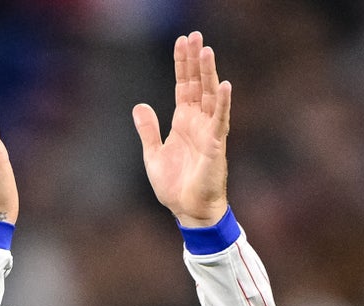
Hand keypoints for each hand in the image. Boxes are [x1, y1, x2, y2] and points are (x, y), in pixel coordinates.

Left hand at [131, 31, 230, 227]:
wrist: (188, 211)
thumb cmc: (175, 187)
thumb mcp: (153, 154)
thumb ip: (148, 130)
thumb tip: (139, 105)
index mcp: (183, 122)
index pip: (183, 86)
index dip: (182, 64)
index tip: (182, 42)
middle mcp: (198, 123)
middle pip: (197, 84)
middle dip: (195, 61)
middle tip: (195, 36)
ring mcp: (208, 132)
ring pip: (209, 96)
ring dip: (208, 73)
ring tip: (206, 50)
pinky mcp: (215, 146)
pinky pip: (220, 120)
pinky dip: (222, 103)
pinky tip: (223, 85)